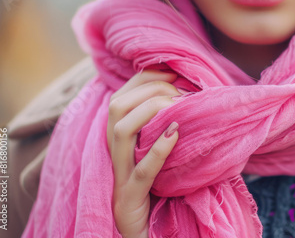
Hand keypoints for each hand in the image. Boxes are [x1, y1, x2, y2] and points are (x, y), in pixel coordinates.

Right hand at [107, 70, 180, 237]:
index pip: (122, 95)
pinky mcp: (131, 195)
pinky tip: (176, 134)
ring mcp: (120, 174)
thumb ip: (159, 125)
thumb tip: (182, 93)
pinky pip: (142, 170)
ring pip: (121, 131)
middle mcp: (112, 151)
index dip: (145, 78)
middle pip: (117, 107)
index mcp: (116, 138)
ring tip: (178, 110)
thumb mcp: (152, 149)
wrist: (142, 228)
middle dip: (150, 90)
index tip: (173, 72)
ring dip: (151, 111)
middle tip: (180, 93)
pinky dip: (159, 150)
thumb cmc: (153, 184)